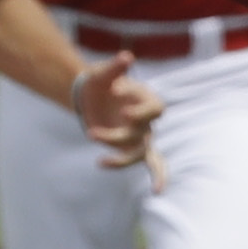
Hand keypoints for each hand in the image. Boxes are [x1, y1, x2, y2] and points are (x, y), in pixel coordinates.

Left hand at [69, 53, 161, 179]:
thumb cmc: (99, 82)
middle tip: (94, 131)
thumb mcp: (102, 72)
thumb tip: (126, 57)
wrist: (91, 96)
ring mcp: (141, 136)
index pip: (154, 108)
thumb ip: (115, 67)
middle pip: (146, 132)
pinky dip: (156, 176)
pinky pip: (147, 163)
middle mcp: (147, 120)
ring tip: (90, 141)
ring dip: (116, 153)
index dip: (140, 108)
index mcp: (146, 99)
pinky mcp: (130, 147)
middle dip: (123, 134)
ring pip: (140, 152)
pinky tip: (157, 191)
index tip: (114, 92)